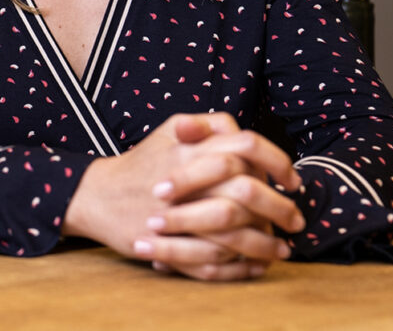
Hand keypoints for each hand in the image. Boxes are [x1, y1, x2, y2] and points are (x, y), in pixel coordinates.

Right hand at [68, 113, 303, 279]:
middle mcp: (187, 178)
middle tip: (296, 220)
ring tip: (281, 250)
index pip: (249, 146)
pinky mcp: (166, 245)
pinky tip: (254, 266)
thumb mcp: (171, 129)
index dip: (278, 163)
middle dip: (279, 209)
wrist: (96, 194)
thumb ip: (209, 125)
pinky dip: (238, 267)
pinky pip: (213, 260)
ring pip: (235, 231)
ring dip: (264, 243)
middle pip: (248, 191)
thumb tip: (245, 132)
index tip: (292, 181)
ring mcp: (177, 214)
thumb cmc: (142, 163)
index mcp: (192, 146)